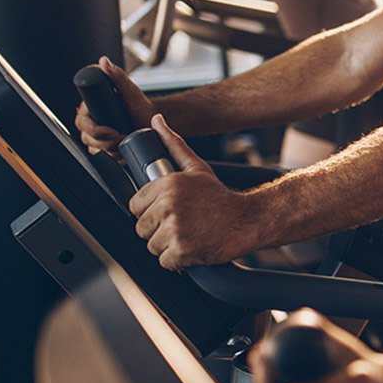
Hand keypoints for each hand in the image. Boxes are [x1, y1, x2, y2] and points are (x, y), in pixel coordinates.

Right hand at [74, 55, 153, 155]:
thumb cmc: (141, 106)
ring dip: (111, 149)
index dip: (95, 130)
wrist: (153, 122)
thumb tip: (104, 61)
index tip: (112, 130)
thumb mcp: (130, 91)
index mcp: (91, 107)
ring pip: (94, 149)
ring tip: (125, 139)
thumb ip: (117, 76)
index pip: (82, 122)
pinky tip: (124, 148)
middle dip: (106, 141)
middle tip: (122, 135)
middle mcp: (90, 121)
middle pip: (87, 138)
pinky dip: (114, 156)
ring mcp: (96, 136)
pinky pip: (102, 156)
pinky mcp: (104, 147)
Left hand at [130, 115, 257, 267]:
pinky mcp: (182, 251)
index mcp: (167, 185)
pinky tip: (192, 248)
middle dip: (157, 229)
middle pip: (141, 228)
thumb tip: (156, 121)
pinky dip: (177, 260)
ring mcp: (175, 230)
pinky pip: (165, 261)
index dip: (149, 211)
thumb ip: (173, 144)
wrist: (248, 221)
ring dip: (167, 245)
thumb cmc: (220, 197)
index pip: (134, 205)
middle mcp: (169, 206)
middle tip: (181, 225)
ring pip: (152, 245)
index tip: (166, 212)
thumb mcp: (197, 168)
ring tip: (188, 235)